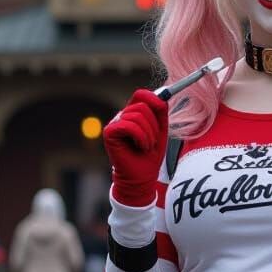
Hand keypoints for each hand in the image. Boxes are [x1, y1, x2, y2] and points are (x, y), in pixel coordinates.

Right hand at [102, 90, 168, 206]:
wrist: (141, 177)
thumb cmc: (150, 155)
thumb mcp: (161, 130)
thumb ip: (161, 112)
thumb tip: (162, 96)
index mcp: (134, 114)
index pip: (141, 94)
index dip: (153, 97)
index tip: (162, 107)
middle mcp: (122, 116)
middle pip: (142, 105)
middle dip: (153, 124)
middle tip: (152, 140)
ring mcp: (114, 124)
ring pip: (137, 116)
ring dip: (148, 134)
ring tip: (146, 146)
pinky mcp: (109, 132)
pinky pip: (128, 125)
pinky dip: (140, 137)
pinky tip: (140, 147)